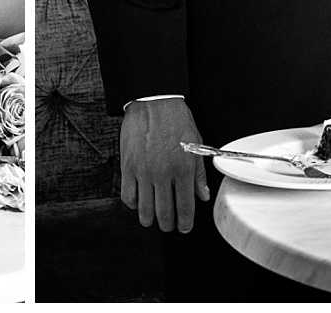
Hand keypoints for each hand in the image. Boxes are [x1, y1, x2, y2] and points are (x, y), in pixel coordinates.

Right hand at [119, 97, 210, 232]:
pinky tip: (139, 201)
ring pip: (144, 210)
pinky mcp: (127, 166)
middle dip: (168, 225)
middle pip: (164, 214)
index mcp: (183, 169)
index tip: (184, 228)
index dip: (185, 223)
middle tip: (169, 225)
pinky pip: (128, 195)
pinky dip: (133, 204)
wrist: (153, 102)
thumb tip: (202, 196)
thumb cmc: (176, 120)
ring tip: (152, 218)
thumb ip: (199, 174)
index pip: (185, 207)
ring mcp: (143, 172)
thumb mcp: (196, 145)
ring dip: (149, 219)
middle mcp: (163, 174)